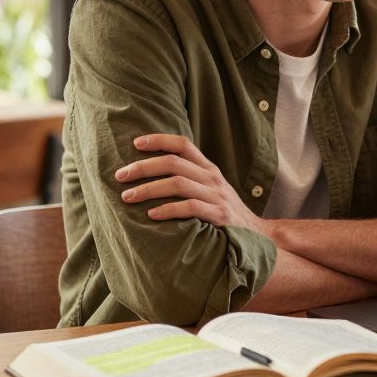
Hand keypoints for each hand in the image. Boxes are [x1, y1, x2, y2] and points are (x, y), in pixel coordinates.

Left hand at [116, 134, 270, 236]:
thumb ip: (190, 179)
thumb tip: (151, 173)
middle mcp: (213, 178)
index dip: (159, 140)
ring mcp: (217, 196)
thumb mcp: (211, 190)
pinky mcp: (219, 216)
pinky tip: (151, 215)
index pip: (183, 144)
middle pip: (173, 163)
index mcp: (209, 169)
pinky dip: (168, 210)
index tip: (135, 143)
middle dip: (142, 167)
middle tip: (120, 176)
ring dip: (148, 189)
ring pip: (178, 183)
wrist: (257, 237)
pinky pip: (190, 208)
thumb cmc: (224, 214)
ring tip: (127, 197)